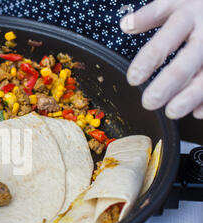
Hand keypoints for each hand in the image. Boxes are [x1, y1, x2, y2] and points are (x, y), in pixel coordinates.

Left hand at [120, 0, 202, 118]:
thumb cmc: (199, 6)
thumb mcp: (177, 1)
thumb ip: (152, 14)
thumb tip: (126, 25)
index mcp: (190, 15)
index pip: (167, 38)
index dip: (149, 59)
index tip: (133, 78)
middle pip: (187, 62)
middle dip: (168, 84)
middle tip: (149, 101)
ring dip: (190, 96)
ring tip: (172, 112)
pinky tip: (197, 112)